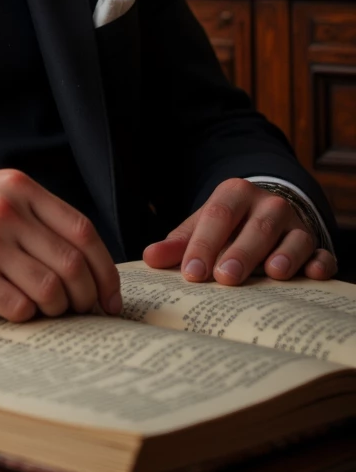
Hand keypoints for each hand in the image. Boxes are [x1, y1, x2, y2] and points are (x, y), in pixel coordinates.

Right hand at [0, 169, 121, 322]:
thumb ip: (31, 214)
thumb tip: (82, 257)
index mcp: (17, 187)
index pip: (83, 230)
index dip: (104, 269)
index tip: (109, 294)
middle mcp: (5, 211)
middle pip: (72, 264)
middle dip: (87, 297)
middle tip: (86, 312)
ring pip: (50, 291)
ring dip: (58, 310)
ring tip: (50, 312)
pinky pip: (18, 308)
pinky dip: (26, 316)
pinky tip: (16, 311)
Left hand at [143, 178, 336, 285]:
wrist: (268, 212)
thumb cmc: (229, 225)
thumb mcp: (203, 226)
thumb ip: (178, 244)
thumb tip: (149, 259)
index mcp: (234, 193)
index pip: (217, 217)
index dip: (204, 244)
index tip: (192, 273)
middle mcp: (268, 204)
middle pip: (255, 228)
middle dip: (240, 253)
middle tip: (225, 278)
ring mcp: (295, 223)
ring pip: (293, 237)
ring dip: (284, 255)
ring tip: (273, 274)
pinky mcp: (316, 243)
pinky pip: (322, 252)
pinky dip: (320, 263)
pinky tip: (314, 274)